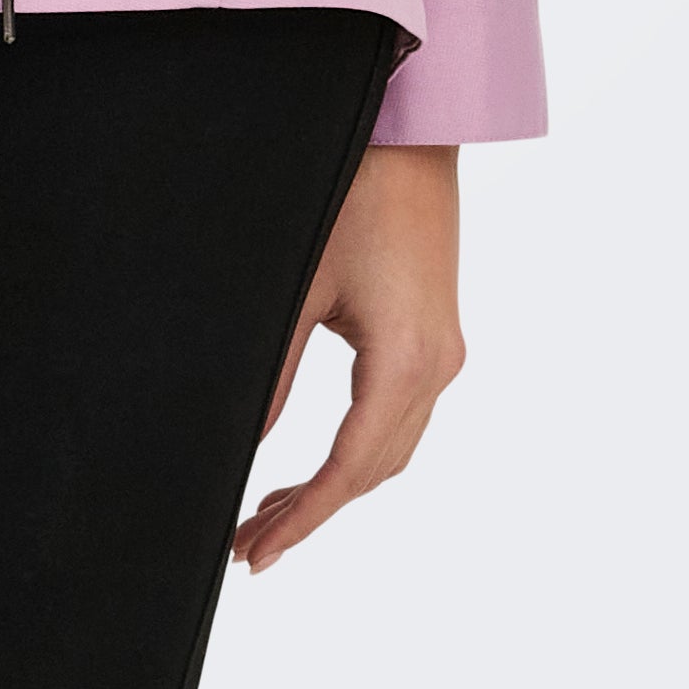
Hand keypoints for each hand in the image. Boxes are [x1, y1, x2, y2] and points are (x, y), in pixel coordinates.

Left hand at [233, 143, 462, 571]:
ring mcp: (443, 354)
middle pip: (373, 470)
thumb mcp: (300, 286)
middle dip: (311, 511)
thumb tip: (244, 443)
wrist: (413, 135)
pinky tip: (316, 463)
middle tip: (250, 544)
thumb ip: (274, 374)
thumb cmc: (354, 195)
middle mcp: (437, 367)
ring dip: (335, 485)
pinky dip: (357, 451)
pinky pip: (400, 417)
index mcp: (405, 360)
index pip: (349, 468)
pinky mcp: (436, 337)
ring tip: (270, 512)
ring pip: (390, 449)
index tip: (259, 554)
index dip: (303, 518)